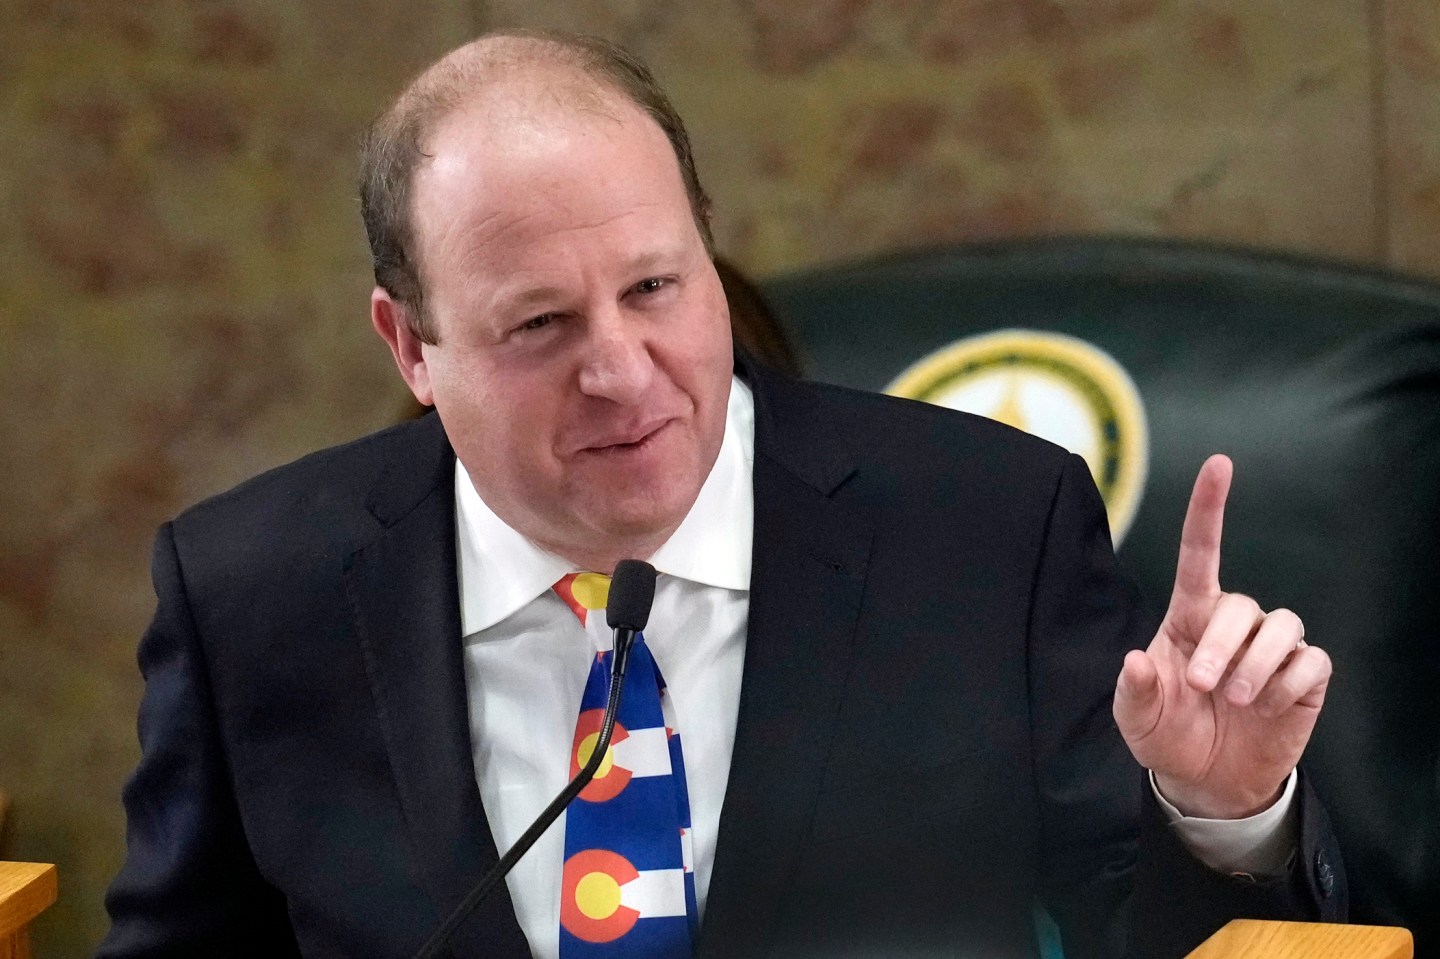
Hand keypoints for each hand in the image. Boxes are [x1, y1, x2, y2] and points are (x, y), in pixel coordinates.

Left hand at [1112, 454, 1331, 818]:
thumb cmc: (1168, 735)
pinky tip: (1266, 708)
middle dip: (1221, 645)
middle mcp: (1232, 624)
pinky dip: (1286, 685)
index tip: (1219, 464)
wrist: (1207, 782)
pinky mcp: (1304, 676)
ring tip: (1235, 699)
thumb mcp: (1136, 718)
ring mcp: (1271, 648)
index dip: (1208, 508)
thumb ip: (1133, 690)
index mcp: (1188, 617)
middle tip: (1205, 687)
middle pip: (1239, 604)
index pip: (1200, 553)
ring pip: (1281, 625)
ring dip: (1255, 664)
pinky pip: (1310, 661)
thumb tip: (1136, 659)